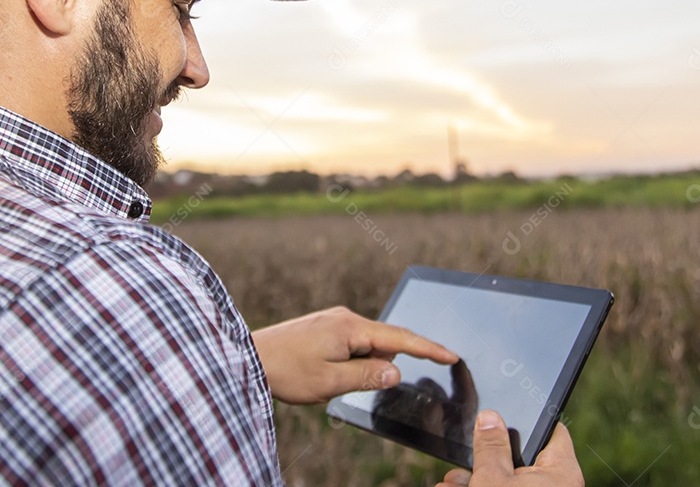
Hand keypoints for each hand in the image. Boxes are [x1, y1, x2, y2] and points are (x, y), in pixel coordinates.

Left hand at [250, 306, 456, 404]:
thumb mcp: (330, 382)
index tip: (451, 355)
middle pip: (385, 340)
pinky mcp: (324, 326)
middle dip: (390, 362)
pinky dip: (354, 359)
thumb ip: (367, 376)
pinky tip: (333, 373)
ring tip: (330, 380)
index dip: (428, 348)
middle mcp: (344, 317)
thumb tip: (397, 372)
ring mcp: (333, 320)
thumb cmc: (286, 371)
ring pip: (367, 344)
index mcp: (349, 327)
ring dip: (365, 365)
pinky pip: (352, 342)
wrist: (249, 356)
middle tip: (369, 378)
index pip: (399, 338)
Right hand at [437, 411, 582, 486]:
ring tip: (449, 484)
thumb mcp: (493, 480)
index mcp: (561, 471)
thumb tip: (491, 417)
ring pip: (510, 483)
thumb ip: (490, 446)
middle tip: (462, 460)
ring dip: (477, 481)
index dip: (528, 418)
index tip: (503, 410)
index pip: (552, 431)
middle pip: (523, 459)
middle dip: (486, 458)